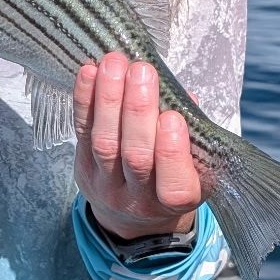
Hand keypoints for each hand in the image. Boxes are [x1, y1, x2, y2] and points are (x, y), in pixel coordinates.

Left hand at [73, 53, 200, 240]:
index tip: (172, 117)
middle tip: (142, 71)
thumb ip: (193, 134)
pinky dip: (84, 100)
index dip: (171, 152)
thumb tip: (185, 97)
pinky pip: (82, 131)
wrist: (132, 215)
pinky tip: (89, 72)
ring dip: (109, 99)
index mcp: (178, 200)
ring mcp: (107, 185)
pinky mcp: (83, 166)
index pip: (173, 185)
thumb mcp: (197, 166)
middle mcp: (140, 199)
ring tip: (115, 63)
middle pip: (136, 157)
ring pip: (105, 143)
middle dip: (138, 111)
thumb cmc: (171, 177)